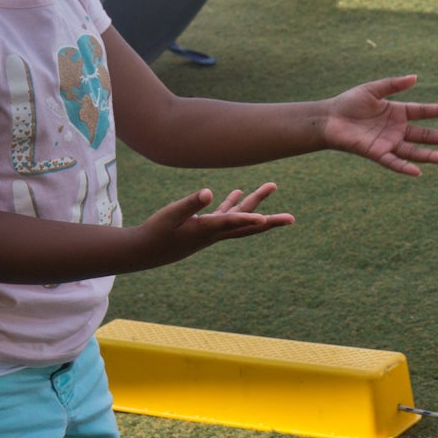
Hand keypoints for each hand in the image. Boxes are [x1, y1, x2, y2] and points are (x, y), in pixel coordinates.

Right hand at [136, 183, 293, 264]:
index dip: (247, 219)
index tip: (265, 219)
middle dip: (270, 221)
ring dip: (256, 202)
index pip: (230, 223)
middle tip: (292, 219)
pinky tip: (240, 192)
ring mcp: (211, 230)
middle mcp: (214, 232)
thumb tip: (209, 193)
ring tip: (272, 185)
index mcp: (205, 230)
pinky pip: (226, 214)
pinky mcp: (204, 226)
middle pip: (247, 225)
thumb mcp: (170, 215)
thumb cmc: (156, 232)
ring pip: (240, 216)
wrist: (146, 251)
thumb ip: (189, 204)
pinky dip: (235, 204)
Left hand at [321, 74, 437, 175]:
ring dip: (430, 156)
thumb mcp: (373, 90)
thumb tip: (415, 77)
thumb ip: (393, 85)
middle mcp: (397, 129)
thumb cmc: (349, 103)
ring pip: (414, 151)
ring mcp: (389, 143)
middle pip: (424, 135)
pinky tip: (418, 171)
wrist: (329, 119)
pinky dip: (404, 167)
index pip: (423, 112)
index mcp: (398, 112)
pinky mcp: (377, 153)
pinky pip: (393, 162)